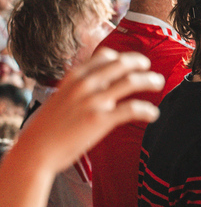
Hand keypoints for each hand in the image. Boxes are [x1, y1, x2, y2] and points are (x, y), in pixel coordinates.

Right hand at [15, 48, 163, 172]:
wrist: (35, 150)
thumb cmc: (46, 128)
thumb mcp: (60, 98)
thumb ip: (80, 89)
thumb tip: (98, 85)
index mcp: (74, 77)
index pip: (104, 56)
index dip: (122, 57)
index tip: (131, 61)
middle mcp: (86, 84)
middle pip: (122, 64)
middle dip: (140, 62)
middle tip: (148, 67)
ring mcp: (94, 101)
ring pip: (132, 81)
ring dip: (150, 80)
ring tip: (158, 83)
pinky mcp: (102, 119)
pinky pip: (133, 108)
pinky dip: (147, 110)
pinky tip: (153, 114)